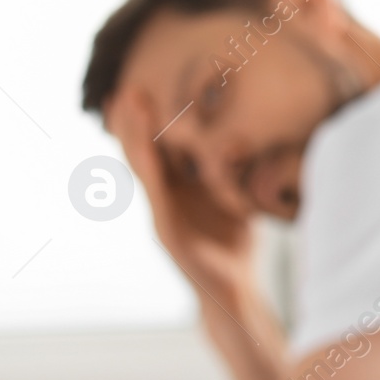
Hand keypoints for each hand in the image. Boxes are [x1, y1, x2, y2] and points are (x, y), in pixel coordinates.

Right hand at [106, 86, 256, 309]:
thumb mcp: (234, 197)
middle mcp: (164, 200)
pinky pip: (156, 194)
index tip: (139, 89)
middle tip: (123, 89)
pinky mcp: (167, 232)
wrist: (233, 290)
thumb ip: (232, 172)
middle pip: (142, 154)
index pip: (158, 149)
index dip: (148, 121)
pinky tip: (145, 147)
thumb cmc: (234, 245)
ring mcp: (161, 215)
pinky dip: (148, 169)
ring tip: (126, 104)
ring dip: (133, 136)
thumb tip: (256, 137)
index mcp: (177, 190)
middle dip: (132, 122)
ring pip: (142, 168)